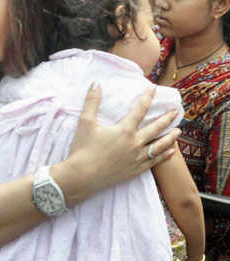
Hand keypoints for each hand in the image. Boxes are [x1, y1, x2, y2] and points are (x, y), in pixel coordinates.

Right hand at [64, 83, 179, 197]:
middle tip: (176, 111)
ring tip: (178, 131)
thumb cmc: (83, 148)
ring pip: (159, 146)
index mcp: (124, 130)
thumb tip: (95, 83)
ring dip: (170, 137)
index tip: (153, 89)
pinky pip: (154, 162)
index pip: (140, 110)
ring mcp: (137, 158)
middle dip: (167, 118)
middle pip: (155, 128)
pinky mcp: (135, 171)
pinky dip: (164, 156)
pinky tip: (171, 152)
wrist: (82, 176)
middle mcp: (135, 143)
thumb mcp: (85, 122)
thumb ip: (92, 101)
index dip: (147, 98)